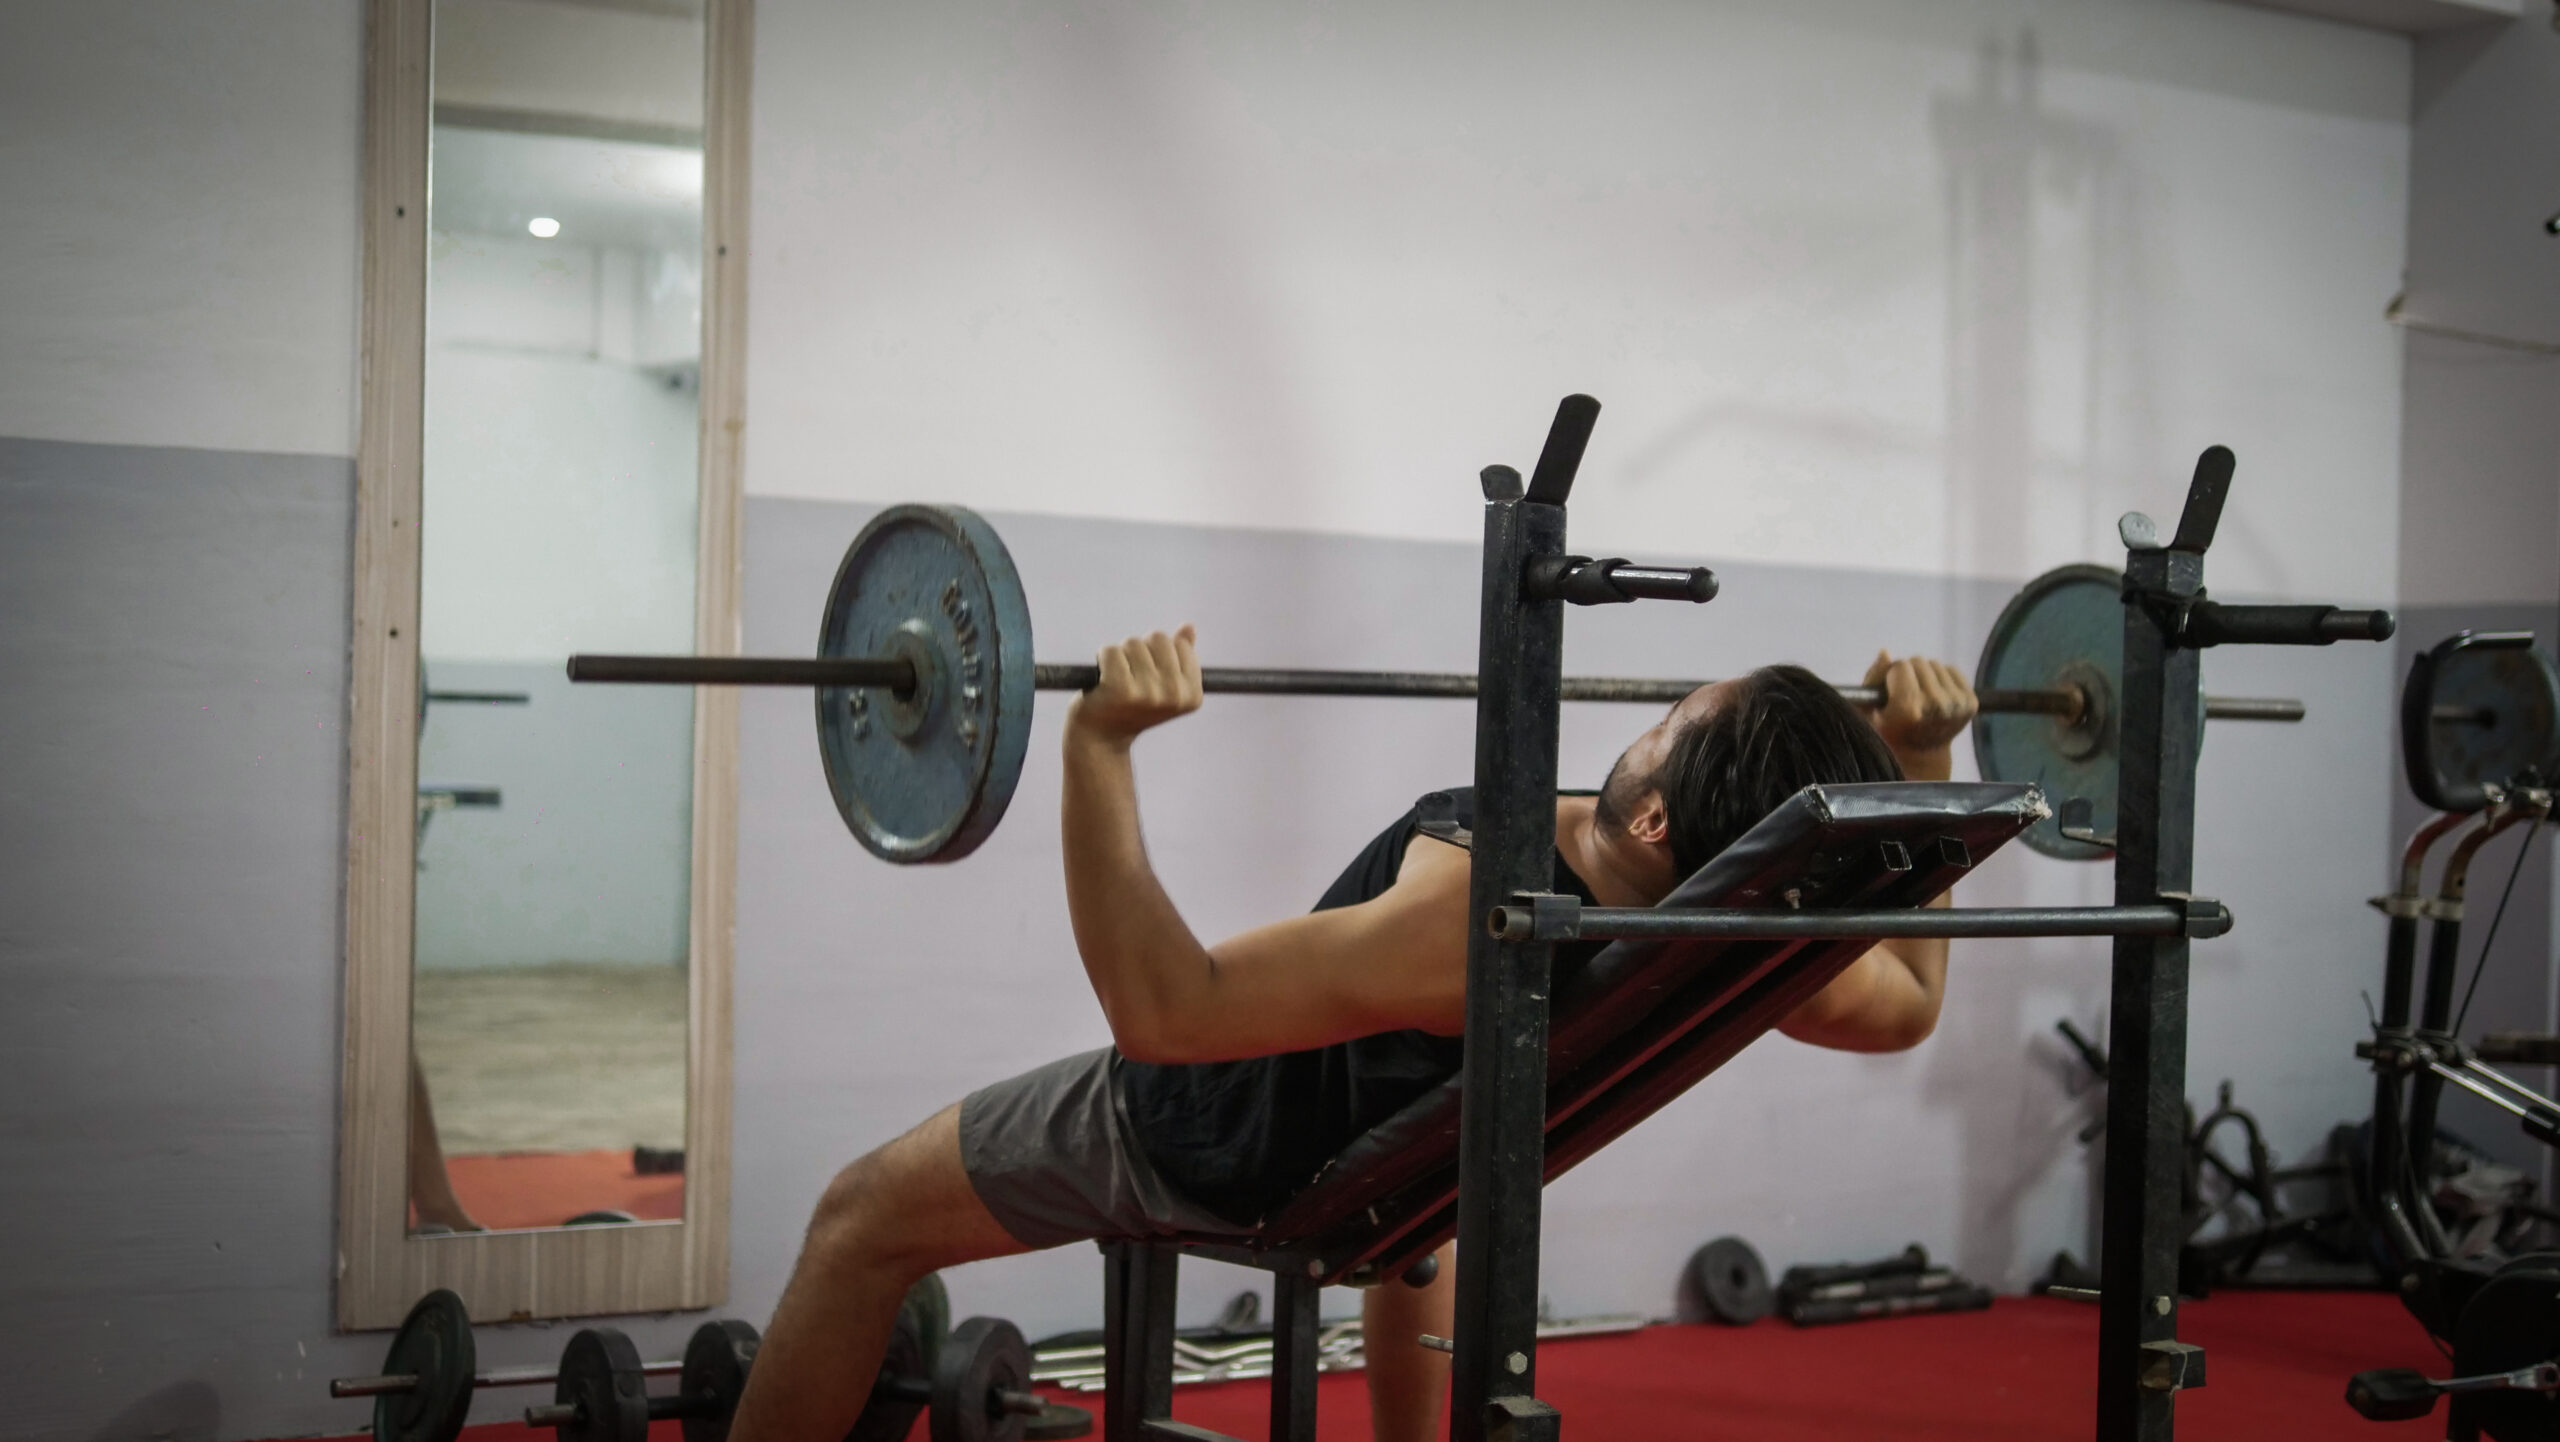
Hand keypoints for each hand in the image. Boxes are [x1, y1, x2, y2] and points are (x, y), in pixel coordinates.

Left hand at [1067, 626, 1203, 745]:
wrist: (1102, 737)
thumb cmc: (1133, 706)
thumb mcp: (1164, 684)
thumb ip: (1180, 656)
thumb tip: (1189, 627)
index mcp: (1192, 696)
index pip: (1180, 645)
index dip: (1160, 654)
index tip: (1151, 677)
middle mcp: (1174, 696)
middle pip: (1158, 638)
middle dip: (1142, 650)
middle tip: (1132, 677)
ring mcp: (1148, 693)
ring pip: (1133, 643)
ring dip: (1121, 655)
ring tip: (1117, 679)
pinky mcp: (1119, 689)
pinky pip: (1111, 651)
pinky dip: (1102, 658)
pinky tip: (1103, 679)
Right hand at [1863, 650, 1977, 774]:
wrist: (1922, 755)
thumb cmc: (1888, 732)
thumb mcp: (1868, 710)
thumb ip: (1873, 678)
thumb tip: (1885, 652)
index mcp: (1908, 708)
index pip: (1900, 665)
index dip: (1892, 675)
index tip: (1891, 691)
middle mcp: (1936, 704)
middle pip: (1919, 661)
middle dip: (1909, 673)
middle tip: (1906, 694)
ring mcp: (1957, 704)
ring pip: (1935, 664)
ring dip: (1925, 676)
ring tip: (1921, 696)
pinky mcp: (1971, 702)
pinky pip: (1952, 670)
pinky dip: (1942, 678)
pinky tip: (1936, 696)